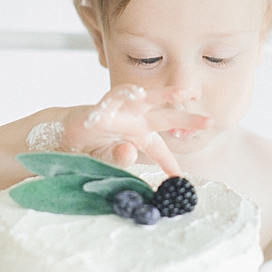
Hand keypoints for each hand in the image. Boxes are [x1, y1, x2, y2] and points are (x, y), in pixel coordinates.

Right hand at [62, 84, 211, 176]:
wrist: (62, 136)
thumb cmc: (88, 147)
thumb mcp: (105, 161)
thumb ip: (117, 159)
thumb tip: (128, 152)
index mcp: (138, 136)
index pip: (160, 150)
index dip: (171, 163)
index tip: (181, 179)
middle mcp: (134, 120)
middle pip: (166, 118)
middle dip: (188, 119)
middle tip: (210, 121)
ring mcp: (120, 111)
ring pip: (148, 98)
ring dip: (165, 94)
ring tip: (182, 92)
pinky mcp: (102, 106)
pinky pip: (114, 97)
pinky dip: (124, 94)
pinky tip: (137, 92)